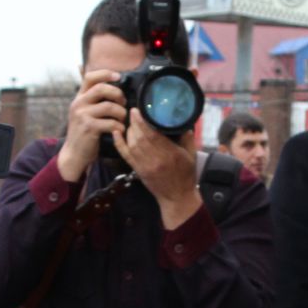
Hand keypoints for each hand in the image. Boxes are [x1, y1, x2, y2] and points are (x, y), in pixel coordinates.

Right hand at [56, 69, 125, 182]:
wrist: (74, 153)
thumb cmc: (85, 131)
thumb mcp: (84, 111)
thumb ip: (94, 99)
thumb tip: (110, 83)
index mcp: (79, 97)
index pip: (90, 77)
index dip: (106, 74)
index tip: (119, 76)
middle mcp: (79, 104)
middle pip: (102, 88)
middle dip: (118, 94)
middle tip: (123, 103)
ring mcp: (83, 115)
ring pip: (110, 106)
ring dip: (121, 113)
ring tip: (122, 119)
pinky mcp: (89, 128)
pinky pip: (111, 123)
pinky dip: (120, 126)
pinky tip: (120, 130)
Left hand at [118, 110, 200, 229]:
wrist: (177, 198)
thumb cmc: (186, 176)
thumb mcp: (191, 155)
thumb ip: (187, 138)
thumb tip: (183, 122)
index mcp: (170, 154)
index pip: (152, 134)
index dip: (142, 121)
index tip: (138, 110)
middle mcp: (156, 159)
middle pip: (140, 138)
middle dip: (134, 123)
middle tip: (132, 112)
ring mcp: (145, 165)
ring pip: (132, 144)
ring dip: (128, 131)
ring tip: (129, 121)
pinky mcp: (138, 170)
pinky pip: (125, 155)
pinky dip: (119, 143)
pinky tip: (116, 133)